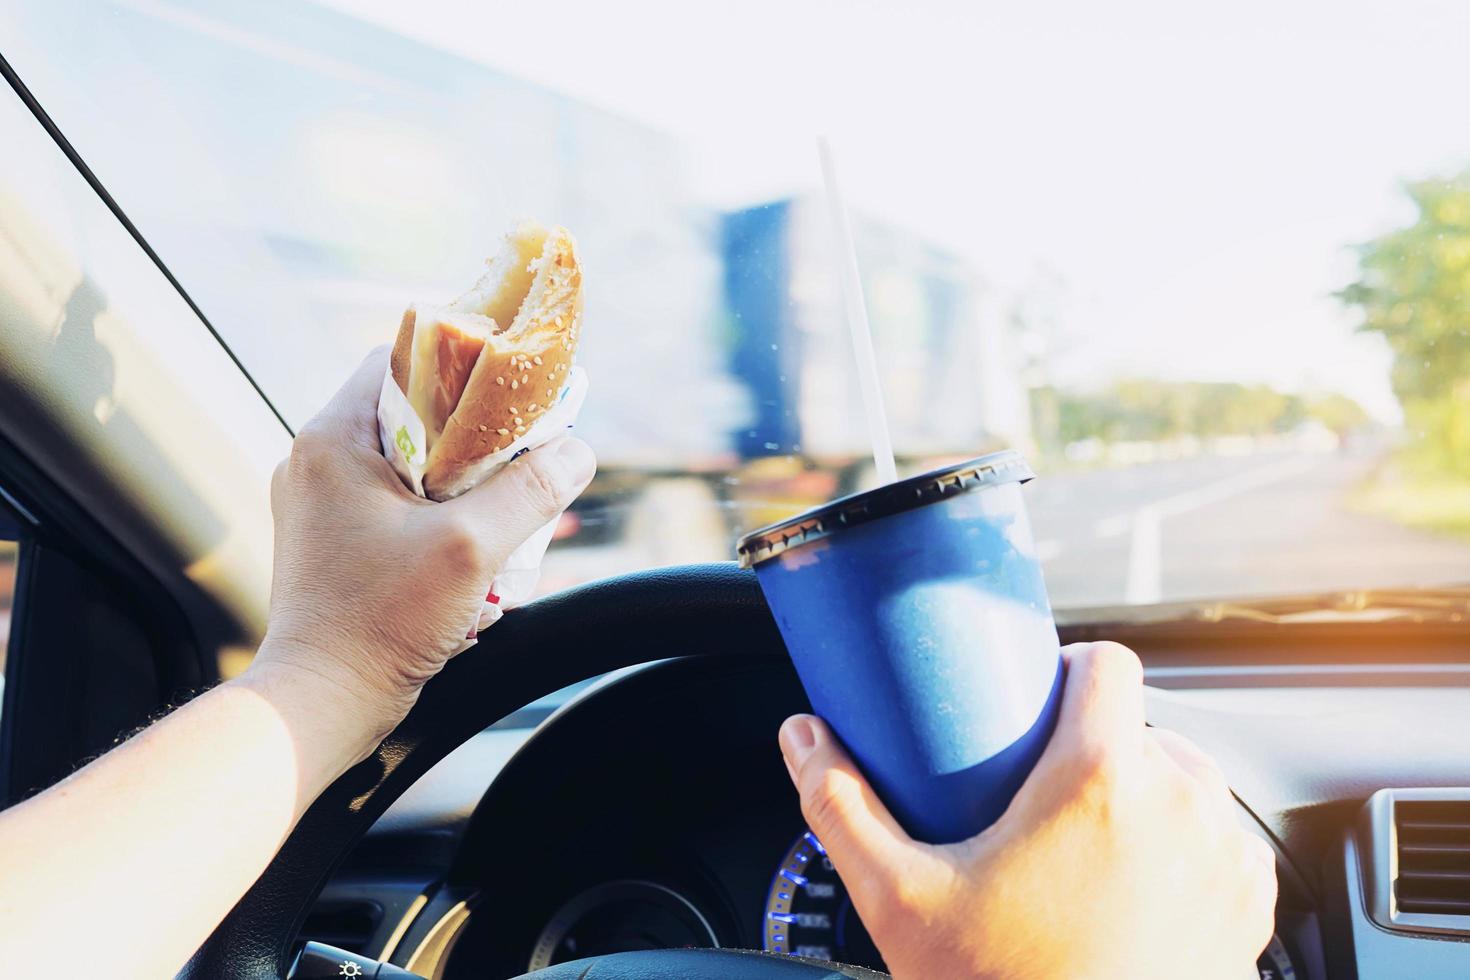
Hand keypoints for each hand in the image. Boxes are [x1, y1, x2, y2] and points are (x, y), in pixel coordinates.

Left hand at [246, 347, 594, 763]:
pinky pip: (400, 508)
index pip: (403, 361)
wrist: (321, 704)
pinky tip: (474, 559)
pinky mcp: (334, 544)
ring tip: (502, 518)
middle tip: (521, 462)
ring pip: (413, 467)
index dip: (463, 367)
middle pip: (415, 415)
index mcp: (333, 439)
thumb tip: (578, 452)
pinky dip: (441, 522)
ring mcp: (322, 505)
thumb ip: (531, 491)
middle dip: (476, 441)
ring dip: (464, 489)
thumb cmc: (378, 623)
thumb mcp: (471, 548)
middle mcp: (318, 462)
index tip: (511, 395)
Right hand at [777, 642, 1275, 979]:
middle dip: (1094, 745)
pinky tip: (1135, 881)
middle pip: (1142, 724)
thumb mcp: (899, 898)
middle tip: (1040, 790)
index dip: (1068, 669)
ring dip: (1144, 792)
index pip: (1108, 662)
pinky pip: (1220, 840)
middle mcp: (1182, 806)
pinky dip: (1183, 846)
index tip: (1035, 700)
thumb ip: (841, 804)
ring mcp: (1225, 858)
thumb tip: (802, 736)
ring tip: (1086, 838)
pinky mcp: (1249, 907)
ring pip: (1186, 780)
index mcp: (1100, 781)